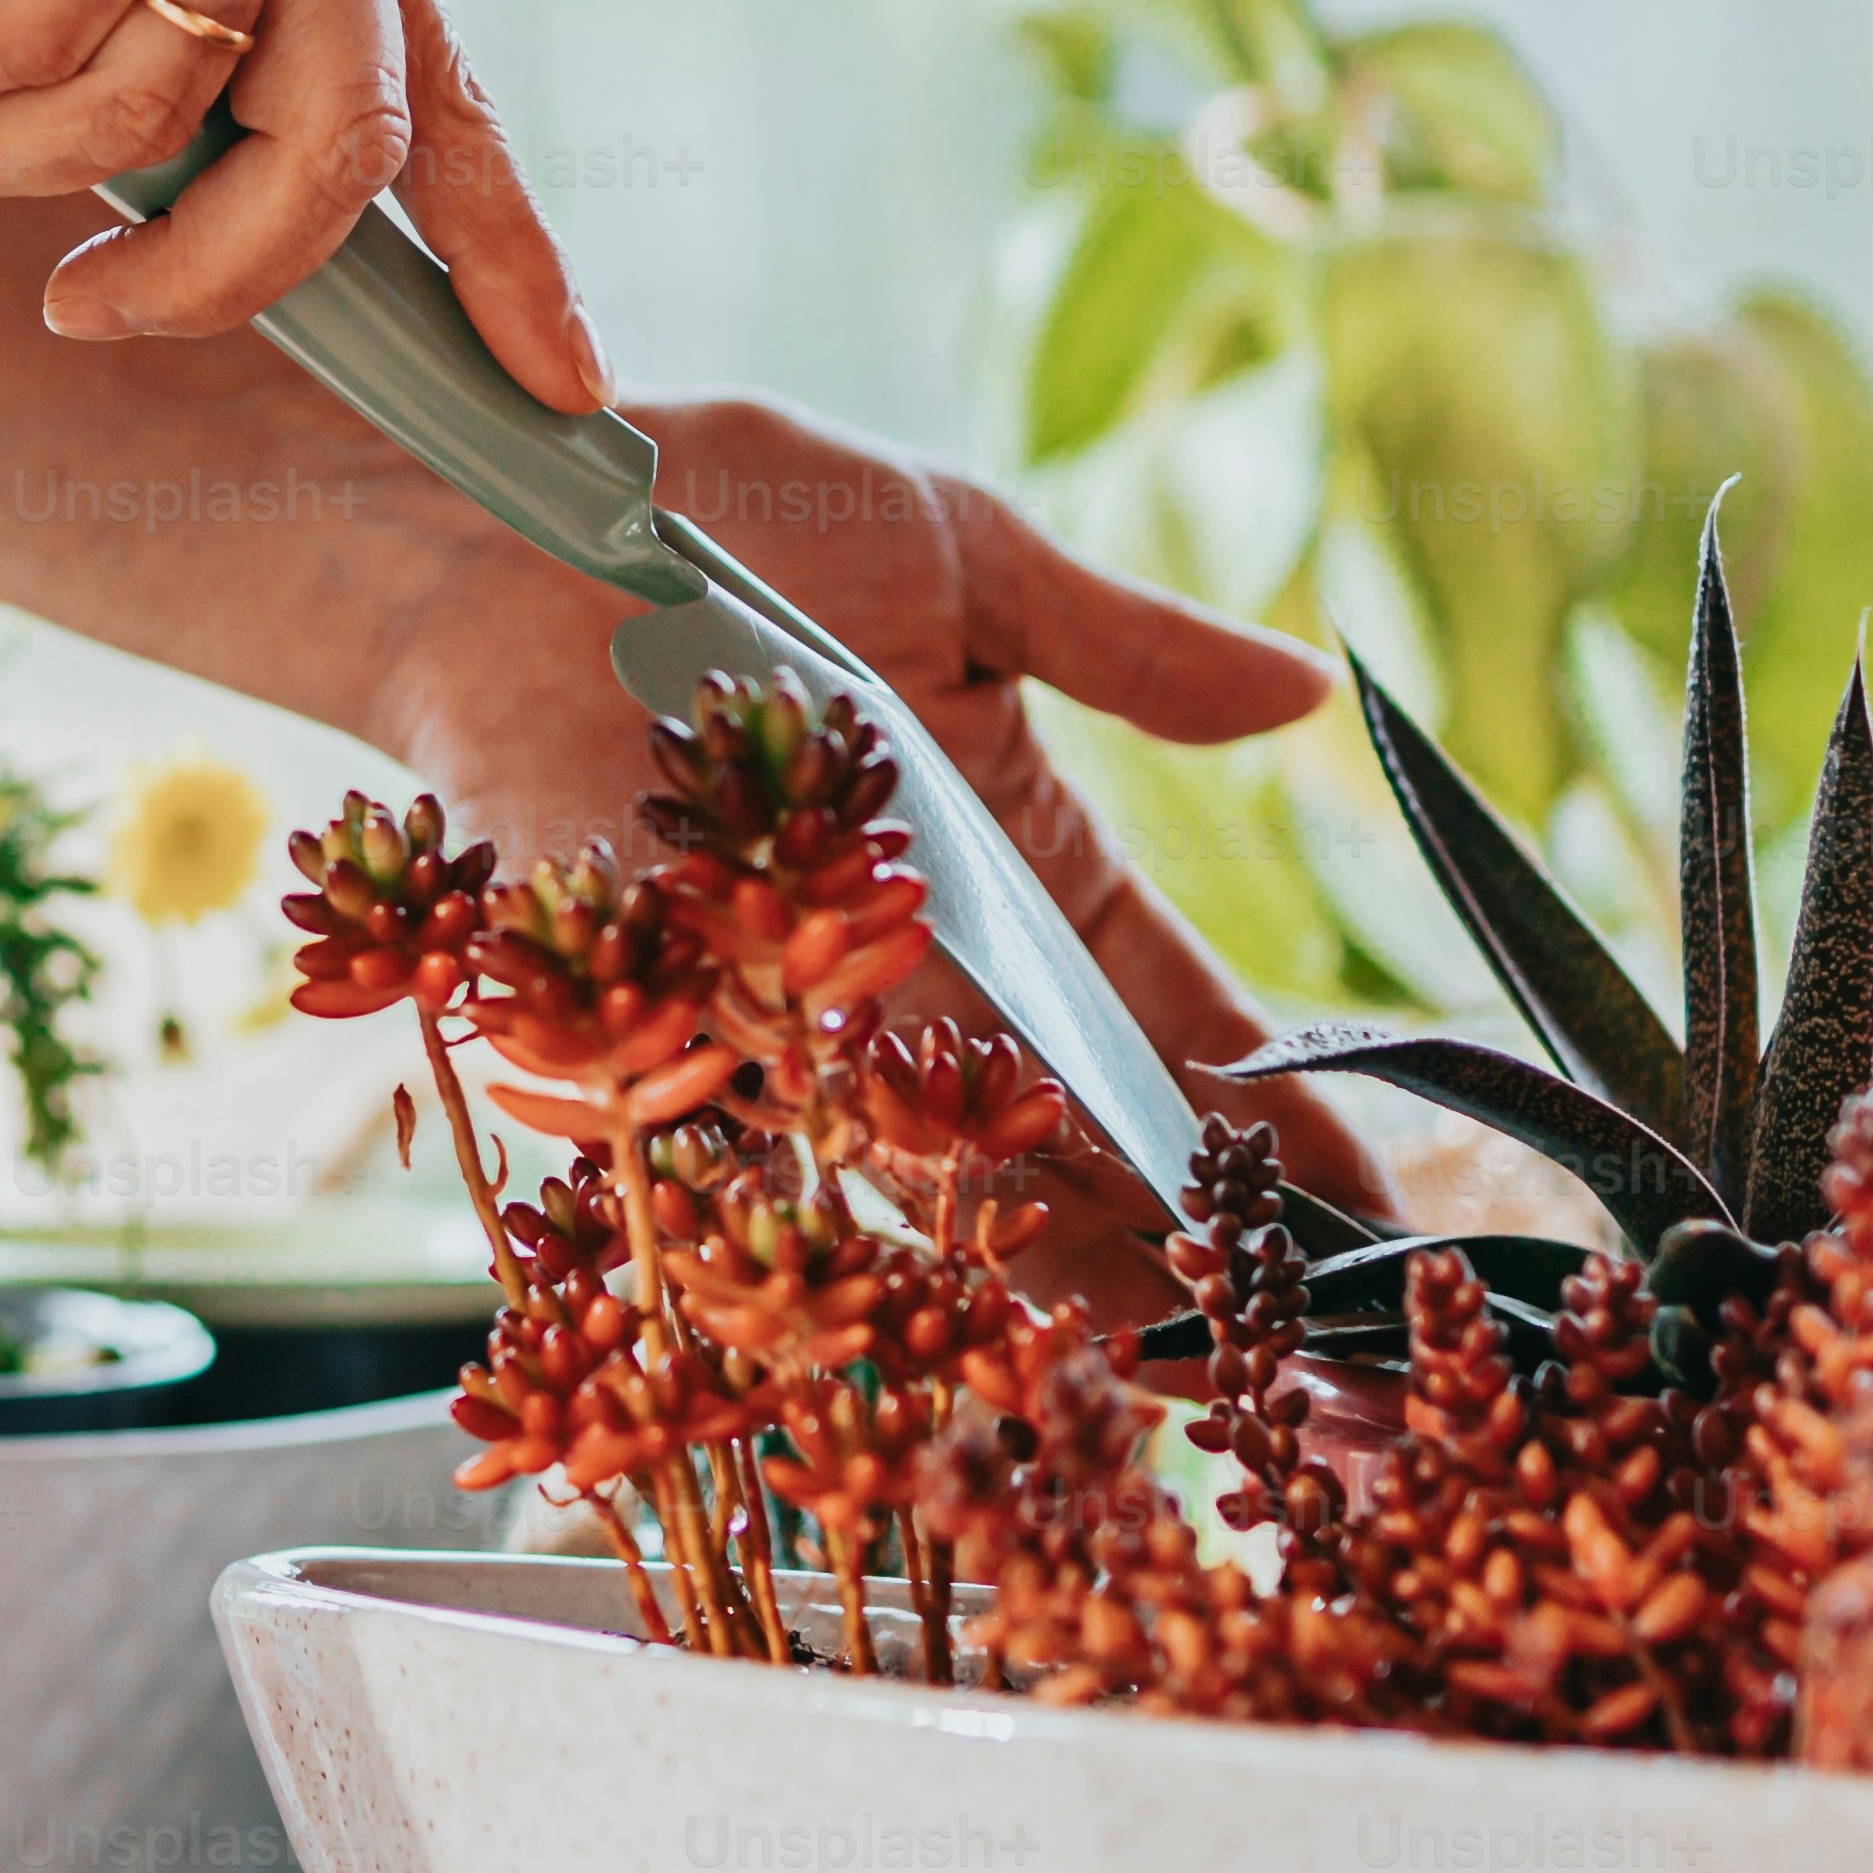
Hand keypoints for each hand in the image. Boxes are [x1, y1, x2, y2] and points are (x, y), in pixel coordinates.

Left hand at [361, 394, 1392, 1314]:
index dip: (1272, 1119)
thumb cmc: (721, 508)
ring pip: (942, 1178)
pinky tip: (948, 1312)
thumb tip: (1303, 692)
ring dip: (1044, 1273)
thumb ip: (1125, 648)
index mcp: (1008, 861)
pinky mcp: (659, 1023)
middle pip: (1075, 1135)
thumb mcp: (962, 560)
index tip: (1368, 1218)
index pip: (1169, 1020)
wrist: (505, 506)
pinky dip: (852, 1234)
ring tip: (1156, 1366)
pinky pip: (766, 1157)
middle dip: (1176, 1245)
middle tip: (1287, 1349)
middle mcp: (911, 960)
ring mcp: (790, 1007)